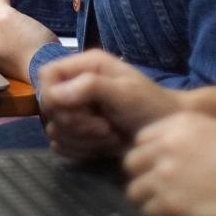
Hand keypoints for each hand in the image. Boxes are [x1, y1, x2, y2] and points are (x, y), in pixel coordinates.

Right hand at [39, 50, 180, 158]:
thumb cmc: (152, 106)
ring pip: (54, 129)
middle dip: (76, 123)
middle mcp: (76, 85)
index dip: (55, 96)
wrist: (169, 133)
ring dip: (81, 139)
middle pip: (48, 107)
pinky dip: (80, 150)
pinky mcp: (78, 133)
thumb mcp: (125, 92)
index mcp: (86, 66)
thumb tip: (54, 95)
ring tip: (111, 136)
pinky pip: (61, 145)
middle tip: (105, 128)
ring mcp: (77, 110)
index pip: (47, 75)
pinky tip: (103, 147)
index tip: (80, 111)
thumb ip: (90, 87)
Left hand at [124, 112, 215, 215]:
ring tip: (166, 204)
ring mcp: (164, 176)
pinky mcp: (170, 205)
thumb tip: (167, 146)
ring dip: (148, 198)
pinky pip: (148, 212)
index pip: (141, 138)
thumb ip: (187, 134)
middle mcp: (166, 146)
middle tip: (159, 187)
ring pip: (134, 190)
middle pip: (131, 163)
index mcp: (178, 124)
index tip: (158, 165)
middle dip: (143, 175)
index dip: (149, 154)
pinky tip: (176, 215)